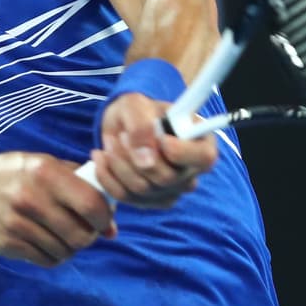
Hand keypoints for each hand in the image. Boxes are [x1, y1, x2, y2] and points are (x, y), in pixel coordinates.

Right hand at [0, 152, 116, 267]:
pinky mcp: (9, 244)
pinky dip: (54, 255)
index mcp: (46, 173)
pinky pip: (47, 260)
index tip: (105, 221)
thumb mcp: (44, 164)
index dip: (105, 217)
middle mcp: (32, 198)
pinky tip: (48, 242)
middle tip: (85, 230)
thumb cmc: (16, 175)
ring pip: (65, 251)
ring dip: (71, 247)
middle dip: (89, 236)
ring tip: (64, 235)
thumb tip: (112, 223)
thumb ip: (80, 185)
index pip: (91, 204)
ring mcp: (18, 224)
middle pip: (80, 234)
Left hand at [90, 92, 217, 208]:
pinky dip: (108, 177)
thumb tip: (145, 160)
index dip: (181, 152)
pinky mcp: (150, 200)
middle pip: (167, 178)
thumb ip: (142, 126)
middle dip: (135, 155)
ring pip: (142, 189)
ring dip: (118, 164)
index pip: (204, 158)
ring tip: (109, 142)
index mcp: (200, 142)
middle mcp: (191, 171)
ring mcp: (171, 190)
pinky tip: (101, 158)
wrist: (123, 124)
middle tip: (121, 135)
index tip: (161, 138)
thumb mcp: (137, 105)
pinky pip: (126, 197)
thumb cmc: (138, 110)